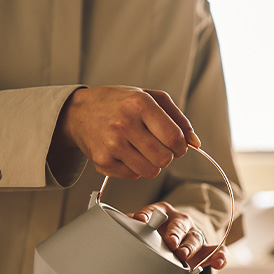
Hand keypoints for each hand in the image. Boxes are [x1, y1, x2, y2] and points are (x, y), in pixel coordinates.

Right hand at [53, 85, 200, 179]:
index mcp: (139, 104)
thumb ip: (177, 118)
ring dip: (152, 164)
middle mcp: (124, 124)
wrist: (78, 112)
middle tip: (158, 146)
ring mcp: (112, 144)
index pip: (174, 138)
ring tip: (141, 149)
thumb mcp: (149, 98)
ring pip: (151, 171)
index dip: (181, 146)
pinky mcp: (103, 161)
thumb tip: (195, 143)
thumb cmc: (118, 103)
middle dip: (166, 156)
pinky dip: (134, 168)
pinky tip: (125, 153)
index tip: (176, 145)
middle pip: (164, 158)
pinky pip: (133, 175)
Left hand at [132, 202, 228, 269]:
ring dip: (189, 246)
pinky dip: (219, 256)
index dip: (148, 214)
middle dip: (174, 233)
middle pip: (179, 225)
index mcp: (163, 212)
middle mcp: (180, 222)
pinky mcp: (205, 249)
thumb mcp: (142, 226)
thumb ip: (129, 226)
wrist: (175, 239)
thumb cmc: (155, 233)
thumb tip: (112, 223)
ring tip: (183, 255)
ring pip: (195, 238)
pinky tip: (218, 264)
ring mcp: (194, 235)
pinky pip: (217, 250)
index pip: (155, 210)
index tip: (140, 219)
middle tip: (169, 242)